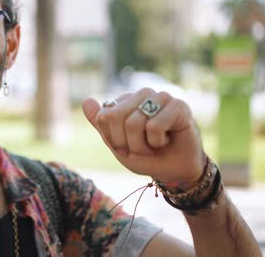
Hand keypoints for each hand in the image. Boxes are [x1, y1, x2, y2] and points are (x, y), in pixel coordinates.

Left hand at [82, 88, 204, 185]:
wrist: (175, 171)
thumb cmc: (146, 157)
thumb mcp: (117, 144)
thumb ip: (100, 122)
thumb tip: (85, 101)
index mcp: (125, 101)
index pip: (104, 117)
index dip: (113, 139)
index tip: (127, 146)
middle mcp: (141, 94)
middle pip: (116, 117)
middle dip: (126, 143)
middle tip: (142, 148)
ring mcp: (160, 97)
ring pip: (134, 122)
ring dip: (142, 145)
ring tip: (155, 143)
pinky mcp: (178, 105)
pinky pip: (154, 126)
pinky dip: (158, 141)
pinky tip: (168, 139)